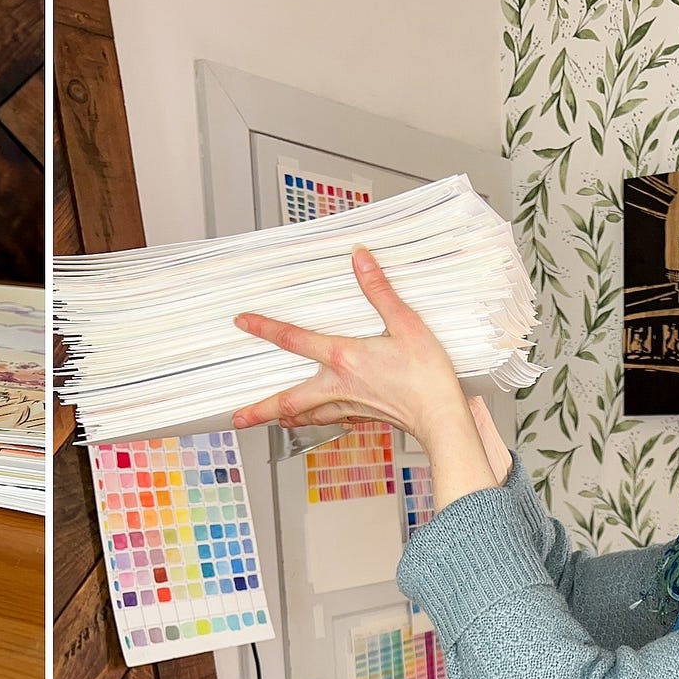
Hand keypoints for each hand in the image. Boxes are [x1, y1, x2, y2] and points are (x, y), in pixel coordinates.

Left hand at [232, 247, 494, 509]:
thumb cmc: (427, 377)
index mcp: (344, 359)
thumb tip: (360, 259)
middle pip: (287, 400)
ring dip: (282, 417)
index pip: (294, 340)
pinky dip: (313, 419)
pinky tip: (310, 418)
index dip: (265, 328)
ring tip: (267, 418)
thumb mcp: (406, 324)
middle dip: (259, 409)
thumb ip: (379, 291)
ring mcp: (348, 405)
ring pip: (305, 415)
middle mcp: (338, 386)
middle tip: (237, 417)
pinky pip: (328, 418)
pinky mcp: (362, 416)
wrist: (441, 418)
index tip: (243, 322)